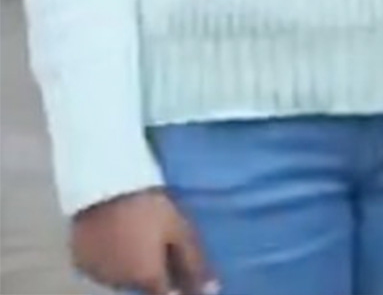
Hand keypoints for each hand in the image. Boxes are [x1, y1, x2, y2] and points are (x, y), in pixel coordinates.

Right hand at [70, 189, 216, 294]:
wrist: (104, 189)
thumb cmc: (150, 208)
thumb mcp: (179, 231)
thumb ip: (195, 264)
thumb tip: (212, 290)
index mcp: (147, 279)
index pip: (166, 294)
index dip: (177, 286)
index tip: (177, 268)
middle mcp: (121, 285)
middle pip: (143, 285)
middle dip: (152, 271)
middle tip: (156, 241)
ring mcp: (98, 276)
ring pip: (121, 278)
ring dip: (130, 267)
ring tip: (135, 236)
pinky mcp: (79, 264)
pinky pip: (101, 269)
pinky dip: (110, 260)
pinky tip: (116, 237)